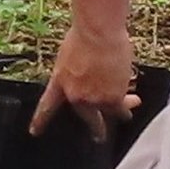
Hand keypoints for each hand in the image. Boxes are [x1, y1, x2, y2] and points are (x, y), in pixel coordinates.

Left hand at [32, 22, 135, 138]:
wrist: (98, 32)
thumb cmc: (85, 32)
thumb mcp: (71, 53)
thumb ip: (77, 69)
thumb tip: (90, 73)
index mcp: (60, 81)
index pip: (46, 106)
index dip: (40, 121)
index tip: (35, 132)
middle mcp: (75, 95)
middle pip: (86, 118)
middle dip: (95, 128)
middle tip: (99, 136)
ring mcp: (94, 99)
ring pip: (109, 112)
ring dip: (119, 111)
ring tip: (125, 116)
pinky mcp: (112, 98)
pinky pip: (121, 107)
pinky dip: (129, 103)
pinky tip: (134, 102)